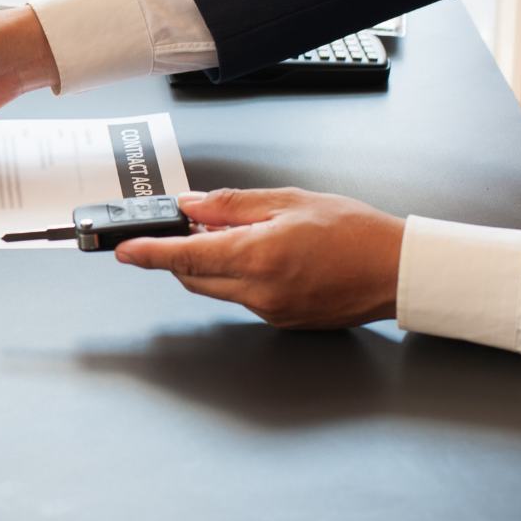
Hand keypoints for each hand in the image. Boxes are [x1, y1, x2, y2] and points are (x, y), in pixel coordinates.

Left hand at [115, 188, 405, 329]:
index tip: (123, 250)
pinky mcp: (279, 320)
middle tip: (184, 226)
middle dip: (179, 253)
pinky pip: (240, 297)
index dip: (148, 253)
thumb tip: (191, 205)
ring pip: (214, 288)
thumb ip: (231, 205)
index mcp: (257, 256)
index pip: (185, 256)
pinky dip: (235, 276)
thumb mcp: (289, 201)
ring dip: (208, 264)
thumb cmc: (356, 233)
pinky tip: (260, 256)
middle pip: (192, 276)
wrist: (397, 271)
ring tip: (236, 235)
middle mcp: (258, 290)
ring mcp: (268, 310)